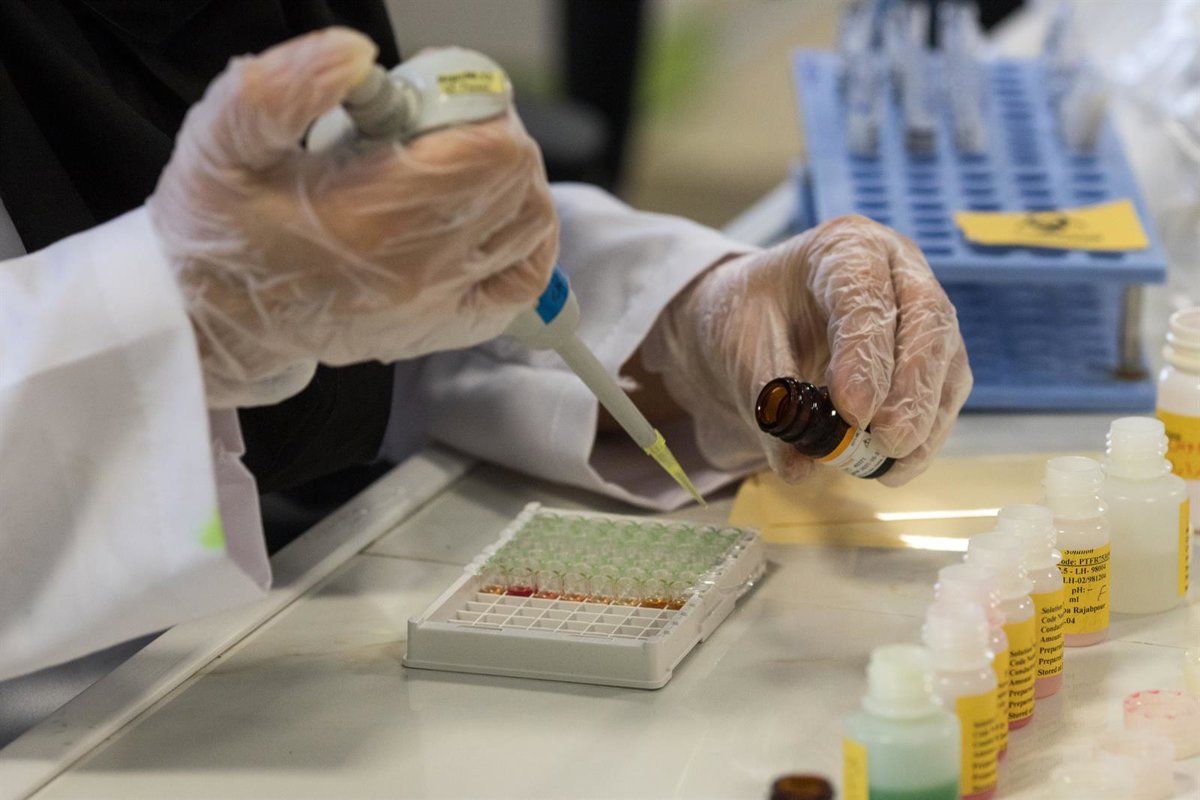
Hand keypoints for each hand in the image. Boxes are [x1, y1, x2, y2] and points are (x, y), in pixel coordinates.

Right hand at [149, 28, 557, 407]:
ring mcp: (440, 303)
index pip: (495, 150)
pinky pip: (523, 285)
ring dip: (511, 183)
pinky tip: (485, 221)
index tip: (430, 98)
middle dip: (491, 135)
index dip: (478, 105)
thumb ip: (281, 88)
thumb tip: (356, 52)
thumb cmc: (218, 230)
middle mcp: (423, 267)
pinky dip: (523, 245)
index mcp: (375, 215)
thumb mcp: (221, 141)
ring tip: (458, 167)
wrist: (212, 321)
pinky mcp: (443, 327)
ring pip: (532, 226)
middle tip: (436, 128)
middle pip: (519, 180)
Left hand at [642, 214, 970, 485]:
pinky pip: (944, 391)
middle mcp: (897, 270)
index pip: (865, 291)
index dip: (865, 352)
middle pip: (926, 322)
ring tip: (895, 463)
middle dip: (911, 389)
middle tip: (889, 441)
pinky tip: (902, 464)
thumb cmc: (752, 318)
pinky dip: (927, 432)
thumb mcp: (739, 347)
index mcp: (845, 249)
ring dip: (926, 418)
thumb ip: (768, 401)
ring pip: (946, 359)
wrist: (759, 320)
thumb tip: (802, 466)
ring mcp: (923, 310)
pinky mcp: (934, 355)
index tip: (854, 409)